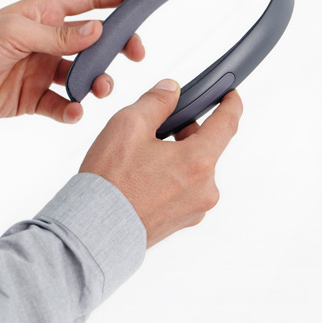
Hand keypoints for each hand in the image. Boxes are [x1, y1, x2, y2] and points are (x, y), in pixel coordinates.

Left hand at [0, 0, 143, 122]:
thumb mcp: (16, 32)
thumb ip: (59, 35)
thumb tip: (99, 29)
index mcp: (45, 13)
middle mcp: (49, 40)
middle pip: (96, 40)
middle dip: (118, 45)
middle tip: (135, 55)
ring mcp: (44, 69)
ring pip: (84, 75)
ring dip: (98, 81)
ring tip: (100, 89)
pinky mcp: (35, 97)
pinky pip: (63, 105)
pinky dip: (72, 110)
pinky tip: (73, 112)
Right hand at [80, 80, 242, 247]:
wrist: (91, 232)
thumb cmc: (109, 181)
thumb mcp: (128, 125)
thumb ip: (156, 101)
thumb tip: (171, 90)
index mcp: (198, 162)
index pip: (227, 124)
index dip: (230, 103)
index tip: (230, 94)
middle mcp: (204, 189)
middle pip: (205, 147)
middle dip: (184, 132)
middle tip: (155, 126)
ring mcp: (194, 209)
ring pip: (192, 169)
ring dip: (175, 156)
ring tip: (139, 157)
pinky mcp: (180, 222)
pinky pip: (182, 190)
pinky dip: (168, 178)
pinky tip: (141, 178)